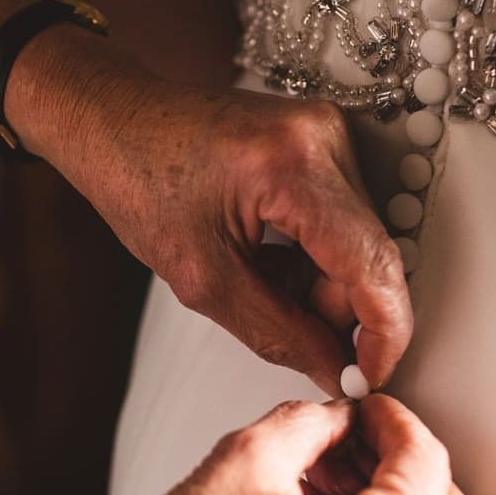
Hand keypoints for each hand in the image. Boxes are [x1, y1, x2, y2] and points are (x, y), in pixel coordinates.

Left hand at [19, 46, 412, 394]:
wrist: (112, 119)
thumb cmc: (136, 178)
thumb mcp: (201, 277)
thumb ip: (275, 331)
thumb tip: (333, 368)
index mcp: (292, 167)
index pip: (372, 264)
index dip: (382, 332)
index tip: (370, 375)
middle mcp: (324, 139)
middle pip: (370, 254)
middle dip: (341, 310)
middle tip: (298, 339)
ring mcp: (327, 133)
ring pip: (359, 240)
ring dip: (324, 284)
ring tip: (259, 283)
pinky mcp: (321, 139)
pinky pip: (342, 216)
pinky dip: (315, 255)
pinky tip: (268, 258)